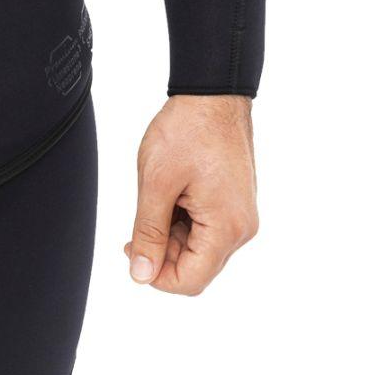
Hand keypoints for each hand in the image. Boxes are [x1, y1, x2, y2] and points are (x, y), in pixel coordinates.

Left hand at [124, 95, 257, 294]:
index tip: (132, 250)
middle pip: (196, 266)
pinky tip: (169, 194)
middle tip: (135, 223)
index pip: (190, 281)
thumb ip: (148, 233)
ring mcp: (240, 215)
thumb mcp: (156, 182)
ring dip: (171, 234)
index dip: (156, 275)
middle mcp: (241, 228)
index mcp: (226, 229)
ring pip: (200, 247)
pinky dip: (183, 220)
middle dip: (162, 251)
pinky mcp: (235, 202)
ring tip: (155, 198)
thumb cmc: (187, 130)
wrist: (212, 93)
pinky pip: (207, 227)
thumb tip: (142, 275)